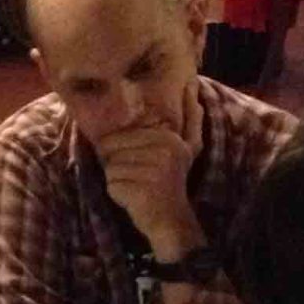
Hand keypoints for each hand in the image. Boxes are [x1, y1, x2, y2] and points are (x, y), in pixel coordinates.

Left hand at [94, 100, 204, 257]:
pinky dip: (116, 193)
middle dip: (118, 164)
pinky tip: (133, 197)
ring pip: (111, 166)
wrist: (171, 221)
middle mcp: (163, 150)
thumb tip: (192, 82)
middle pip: (114, 148)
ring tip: (137, 187)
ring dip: (117, 179)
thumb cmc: (171, 182)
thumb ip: (190, 118)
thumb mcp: (185, 148)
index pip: (122, 135)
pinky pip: (111, 183)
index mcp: (169, 138)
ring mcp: (152, 170)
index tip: (140, 164)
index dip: (121, 150)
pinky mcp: (140, 189)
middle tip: (137, 177)